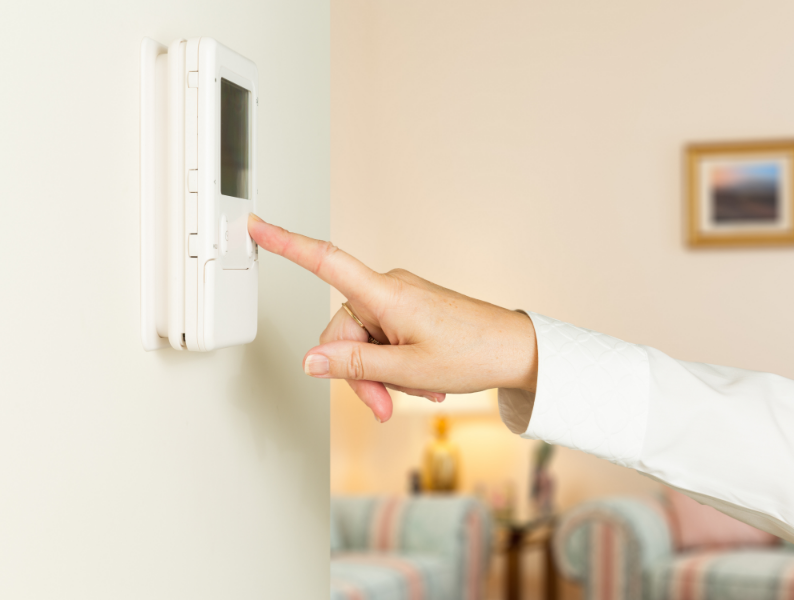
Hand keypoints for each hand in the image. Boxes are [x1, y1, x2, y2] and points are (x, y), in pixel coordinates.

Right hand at [247, 214, 537, 421]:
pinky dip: (394, 365)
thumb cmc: (473, 352)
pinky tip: (420, 382)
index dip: (286, 243)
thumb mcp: (407, 370)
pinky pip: (384, 339)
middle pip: (343, 331)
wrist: (515, 350)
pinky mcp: (411, 310)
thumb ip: (354, 366)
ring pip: (364, 342)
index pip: (325, 262)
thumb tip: (311, 361)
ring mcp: (401, 299)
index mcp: (386, 294)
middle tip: (382, 405)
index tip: (256, 224)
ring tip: (416, 391)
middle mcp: (389, 289)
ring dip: (380, 375)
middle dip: (356, 374)